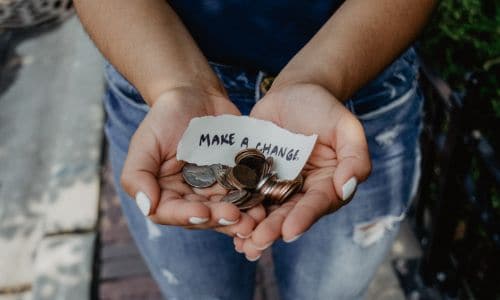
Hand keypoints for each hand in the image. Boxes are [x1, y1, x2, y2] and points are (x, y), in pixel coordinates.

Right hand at [120, 87, 265, 236]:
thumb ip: (137, 175)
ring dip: (242, 218)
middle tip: (237, 218)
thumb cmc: (165, 117)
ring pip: (227, 211)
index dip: (187, 216)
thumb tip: (147, 206)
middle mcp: (190, 197)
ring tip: (256, 218)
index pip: (171, 213)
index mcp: (165, 193)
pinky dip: (255, 201)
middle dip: (220, 220)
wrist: (196, 95)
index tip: (203, 212)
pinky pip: (246, 194)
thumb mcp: (145, 142)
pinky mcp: (236, 179)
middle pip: (204, 217)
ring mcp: (215, 190)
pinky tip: (265, 203)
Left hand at [234, 83, 370, 259]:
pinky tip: (225, 222)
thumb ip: (354, 156)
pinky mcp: (255, 177)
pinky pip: (246, 194)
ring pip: (266, 211)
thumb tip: (347, 188)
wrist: (292, 93)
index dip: (304, 218)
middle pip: (289, 214)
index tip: (290, 231)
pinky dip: (237, 209)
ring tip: (241, 244)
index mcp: (327, 184)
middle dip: (273, 230)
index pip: (317, 204)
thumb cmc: (323, 107)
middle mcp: (302, 191)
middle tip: (258, 242)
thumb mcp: (345, 126)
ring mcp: (277, 185)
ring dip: (254, 229)